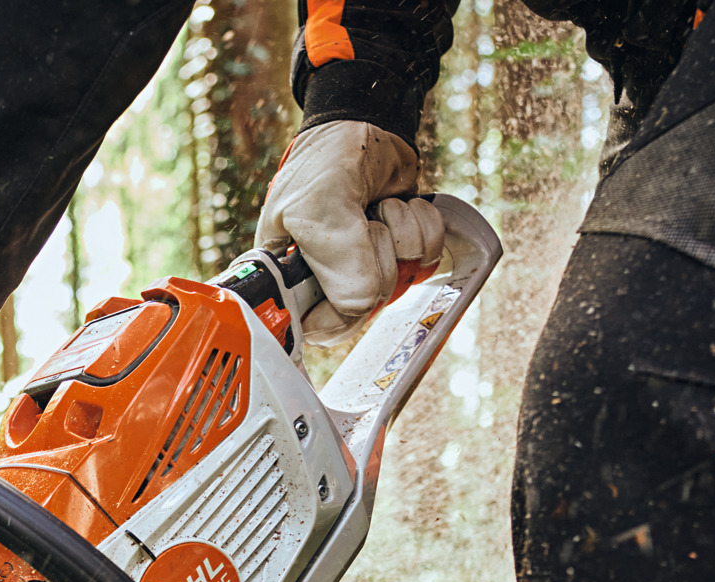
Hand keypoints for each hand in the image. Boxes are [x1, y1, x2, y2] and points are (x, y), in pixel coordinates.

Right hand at [255, 121, 444, 343]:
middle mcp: (324, 279)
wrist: (366, 122)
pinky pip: (427, 261)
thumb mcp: (321, 207)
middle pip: (363, 308)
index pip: (312, 326)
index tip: (347, 281)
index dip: (335, 312)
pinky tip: (399, 205)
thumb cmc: (325, 161)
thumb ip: (340, 260)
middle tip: (360, 225)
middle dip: (373, 259)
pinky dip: (423, 228)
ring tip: (378, 207)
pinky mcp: (397, 251)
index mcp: (286, 276)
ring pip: (400, 283)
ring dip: (400, 236)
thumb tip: (362, 304)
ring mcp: (364, 267)